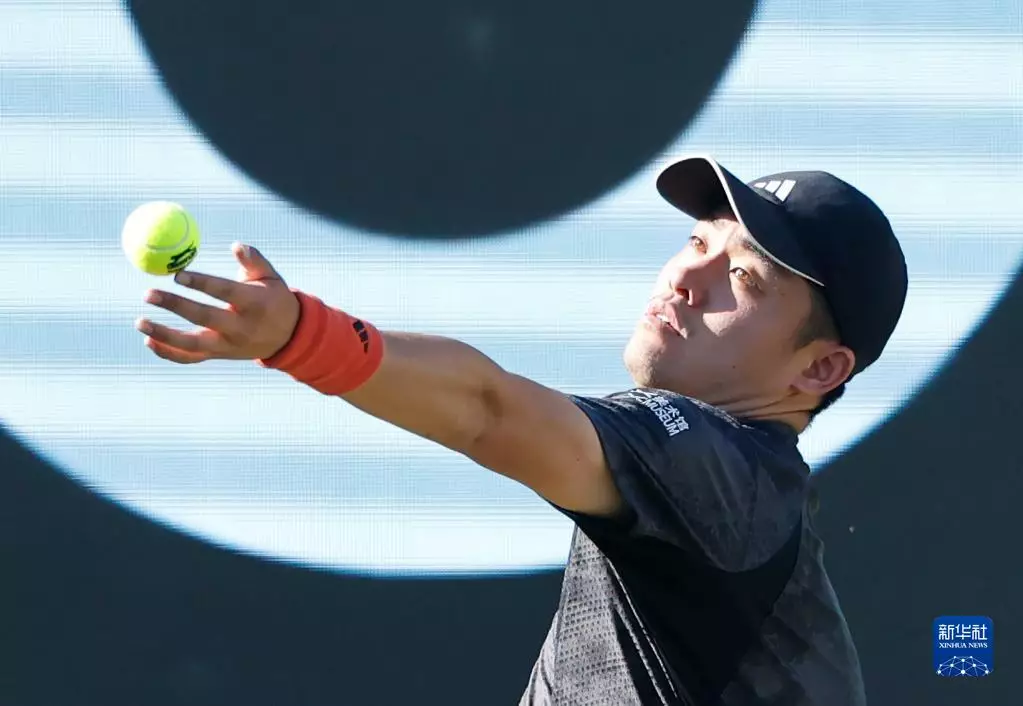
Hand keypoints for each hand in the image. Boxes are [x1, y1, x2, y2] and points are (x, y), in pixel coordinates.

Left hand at [136, 243, 299, 363]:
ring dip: (164, 335)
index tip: (178, 274)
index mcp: (254, 304)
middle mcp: (240, 328)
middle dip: (175, 306)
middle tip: (148, 293)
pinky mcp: (220, 355)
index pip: (224, 293)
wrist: (288, 337)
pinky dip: (168, 353)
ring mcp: (229, 346)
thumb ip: (253, 260)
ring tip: (139, 322)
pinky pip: (191, 358)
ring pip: (192, 344)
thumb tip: (236, 245)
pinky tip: (148, 341)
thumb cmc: (274, 299)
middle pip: (204, 318)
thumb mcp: (271, 277)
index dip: (201, 284)